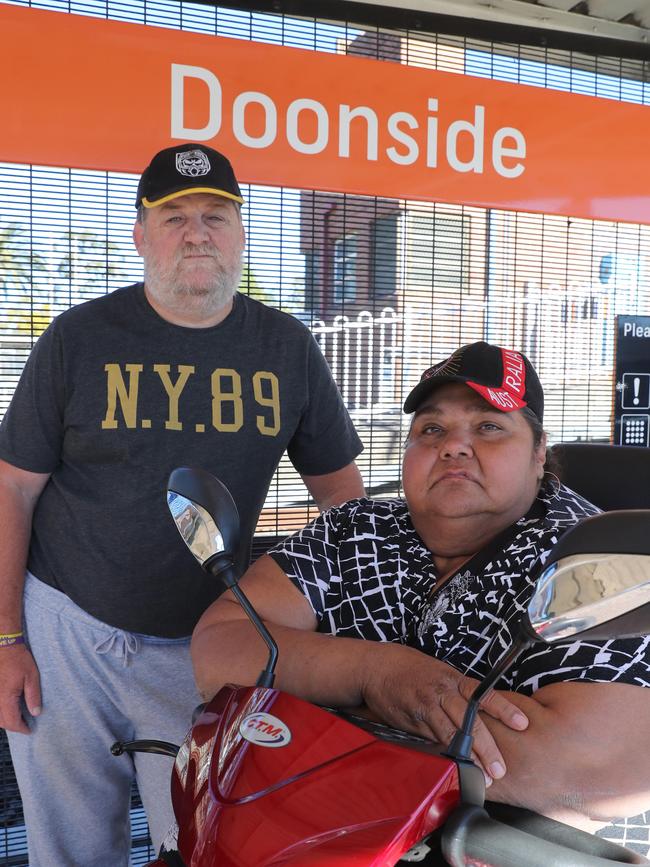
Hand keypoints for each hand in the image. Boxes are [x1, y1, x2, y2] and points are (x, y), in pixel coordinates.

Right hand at [0, 645, 40, 732]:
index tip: (29, 730)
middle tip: (25, 725)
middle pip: (2, 722)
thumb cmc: (18, 660)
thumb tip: (36, 713)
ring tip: (17, 718)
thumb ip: (33, 696)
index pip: (12, 721)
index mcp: (6, 697)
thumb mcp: (32, 677)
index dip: (21, 728)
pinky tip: (7, 708)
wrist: (4, 646)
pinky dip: (0, 713)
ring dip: (5, 720)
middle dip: (13, 726)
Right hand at [359, 644, 527, 780]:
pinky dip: (444, 753)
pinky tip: (453, 765)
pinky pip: (432, 738)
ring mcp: (428, 704)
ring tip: (481, 776)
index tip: (522, 723)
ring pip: (452, 733)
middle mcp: (443, 691)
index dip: (504, 708)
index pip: (484, 694)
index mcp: (454, 679)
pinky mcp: (412, 718)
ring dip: (468, 757)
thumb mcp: (438, 674)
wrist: (377, 667)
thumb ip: (455, 697)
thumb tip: (475, 722)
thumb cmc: (409, 669)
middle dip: (487, 747)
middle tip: (500, 769)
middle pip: (471, 720)